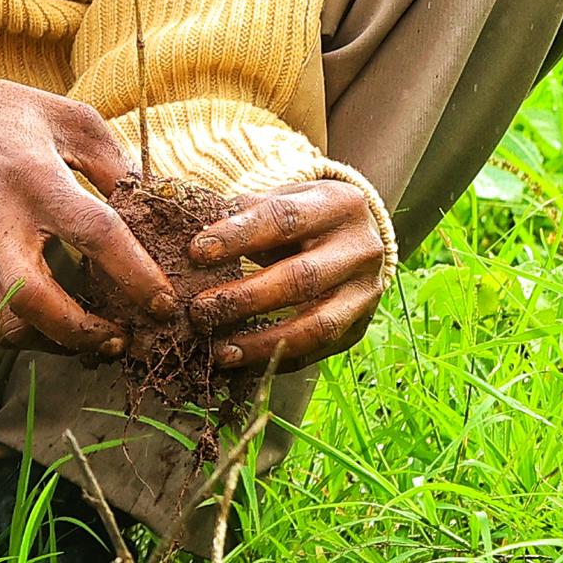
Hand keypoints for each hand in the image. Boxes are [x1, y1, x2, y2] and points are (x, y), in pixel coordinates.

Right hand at [0, 60, 177, 359]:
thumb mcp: (64, 116)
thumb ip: (112, 161)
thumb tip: (154, 205)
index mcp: (34, 175)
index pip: (94, 233)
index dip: (137, 274)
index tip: (165, 302)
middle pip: (35, 300)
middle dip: (86, 333)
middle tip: (124, 338)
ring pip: (9, 325)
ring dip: (59, 343)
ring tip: (98, 339)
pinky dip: (30, 335)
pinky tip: (58, 325)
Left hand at [185, 177, 388, 375]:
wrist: (360, 235)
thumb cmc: (306, 214)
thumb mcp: (285, 198)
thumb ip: (247, 212)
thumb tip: (197, 235)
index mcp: (339, 204)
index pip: (284, 219)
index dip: (238, 236)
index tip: (197, 252)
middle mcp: (361, 249)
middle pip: (301, 279)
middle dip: (245, 297)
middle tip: (199, 309)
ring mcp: (365, 293)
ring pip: (315, 326)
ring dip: (262, 342)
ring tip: (218, 351)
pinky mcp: (359, 328)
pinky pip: (317, 352)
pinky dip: (277, 360)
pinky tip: (242, 364)